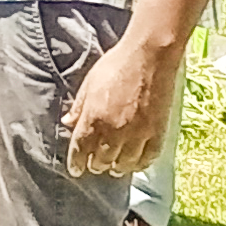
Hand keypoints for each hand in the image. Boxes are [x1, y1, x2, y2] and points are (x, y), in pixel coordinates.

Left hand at [64, 31, 180, 179]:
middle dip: (96, 165)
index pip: (80, 151)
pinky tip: (136, 163)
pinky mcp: (157, 132)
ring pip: (125, 164)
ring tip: (115, 167)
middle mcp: (114, 132)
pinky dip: (140, 164)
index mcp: (93, 119)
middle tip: (95, 165)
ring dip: (117, 168)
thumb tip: (68, 122)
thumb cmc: (116, 64)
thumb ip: (78, 106)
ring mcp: (137, 134)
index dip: (76, 163)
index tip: (75, 169)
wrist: (150, 55)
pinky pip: (148, 158)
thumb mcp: (89, 83)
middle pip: (102, 161)